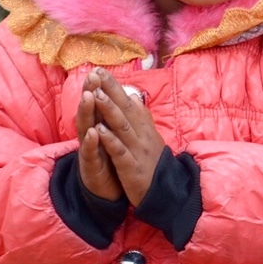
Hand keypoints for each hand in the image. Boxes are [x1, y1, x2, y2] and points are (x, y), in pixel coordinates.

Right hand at [75, 81, 121, 201]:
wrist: (108, 192)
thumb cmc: (110, 160)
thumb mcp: (112, 137)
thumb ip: (112, 118)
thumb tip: (118, 97)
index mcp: (99, 128)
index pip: (97, 105)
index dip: (97, 88)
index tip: (98, 69)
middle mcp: (90, 136)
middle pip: (88, 111)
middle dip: (88, 93)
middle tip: (91, 76)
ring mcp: (89, 151)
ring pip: (85, 129)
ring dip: (86, 112)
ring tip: (88, 96)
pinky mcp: (90, 168)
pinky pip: (90, 154)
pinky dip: (91, 143)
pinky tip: (93, 132)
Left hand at [81, 68, 165, 206]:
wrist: (165, 192)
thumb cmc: (153, 164)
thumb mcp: (150, 138)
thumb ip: (141, 118)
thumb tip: (135, 97)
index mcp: (144, 128)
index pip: (129, 102)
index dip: (115, 87)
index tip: (102, 71)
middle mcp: (142, 135)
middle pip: (126, 109)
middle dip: (111, 91)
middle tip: (97, 73)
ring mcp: (138, 150)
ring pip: (122, 127)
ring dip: (109, 110)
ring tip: (97, 94)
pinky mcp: (132, 167)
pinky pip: (120, 151)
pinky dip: (110, 140)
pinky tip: (98, 130)